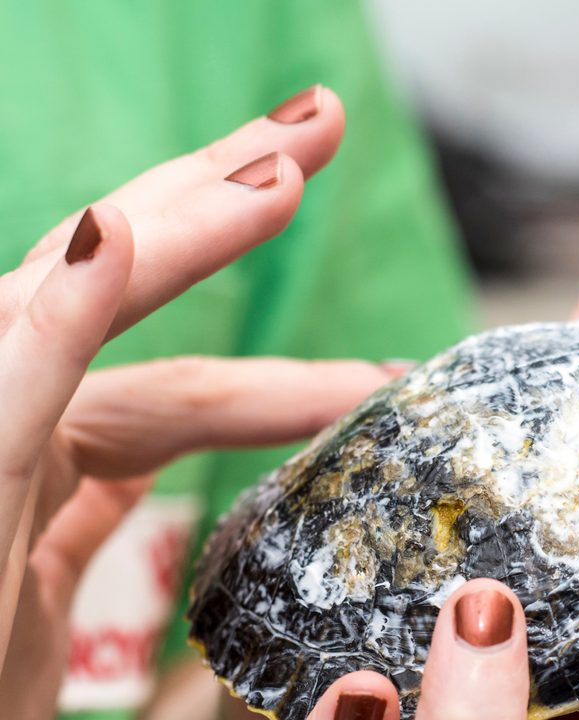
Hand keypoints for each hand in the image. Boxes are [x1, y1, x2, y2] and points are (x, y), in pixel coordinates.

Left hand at [0, 87, 402, 719]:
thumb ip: (16, 381)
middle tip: (315, 132)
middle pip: (121, 284)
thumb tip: (97, 230)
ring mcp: (26, 479)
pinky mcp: (44, 538)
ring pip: (155, 382)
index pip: (100, 285)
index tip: (293, 179)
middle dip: (221, 200)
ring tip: (353, 342)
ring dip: (259, 350)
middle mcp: (2, 425)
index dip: (198, 227)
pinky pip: (137, 456)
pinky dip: (210, 428)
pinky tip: (272, 416)